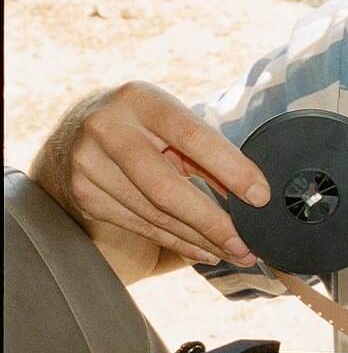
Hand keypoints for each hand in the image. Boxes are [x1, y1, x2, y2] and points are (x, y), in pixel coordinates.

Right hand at [37, 81, 269, 267]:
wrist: (83, 127)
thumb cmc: (147, 124)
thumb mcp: (174, 122)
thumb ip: (208, 152)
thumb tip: (253, 195)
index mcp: (141, 100)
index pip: (193, 136)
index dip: (231, 168)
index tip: (260, 197)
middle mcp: (107, 129)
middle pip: (166, 188)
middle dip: (212, 222)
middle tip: (245, 245)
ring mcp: (89, 164)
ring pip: (154, 214)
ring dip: (200, 240)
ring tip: (234, 252)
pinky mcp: (85, 194)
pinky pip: (140, 226)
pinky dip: (177, 242)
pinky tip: (204, 251)